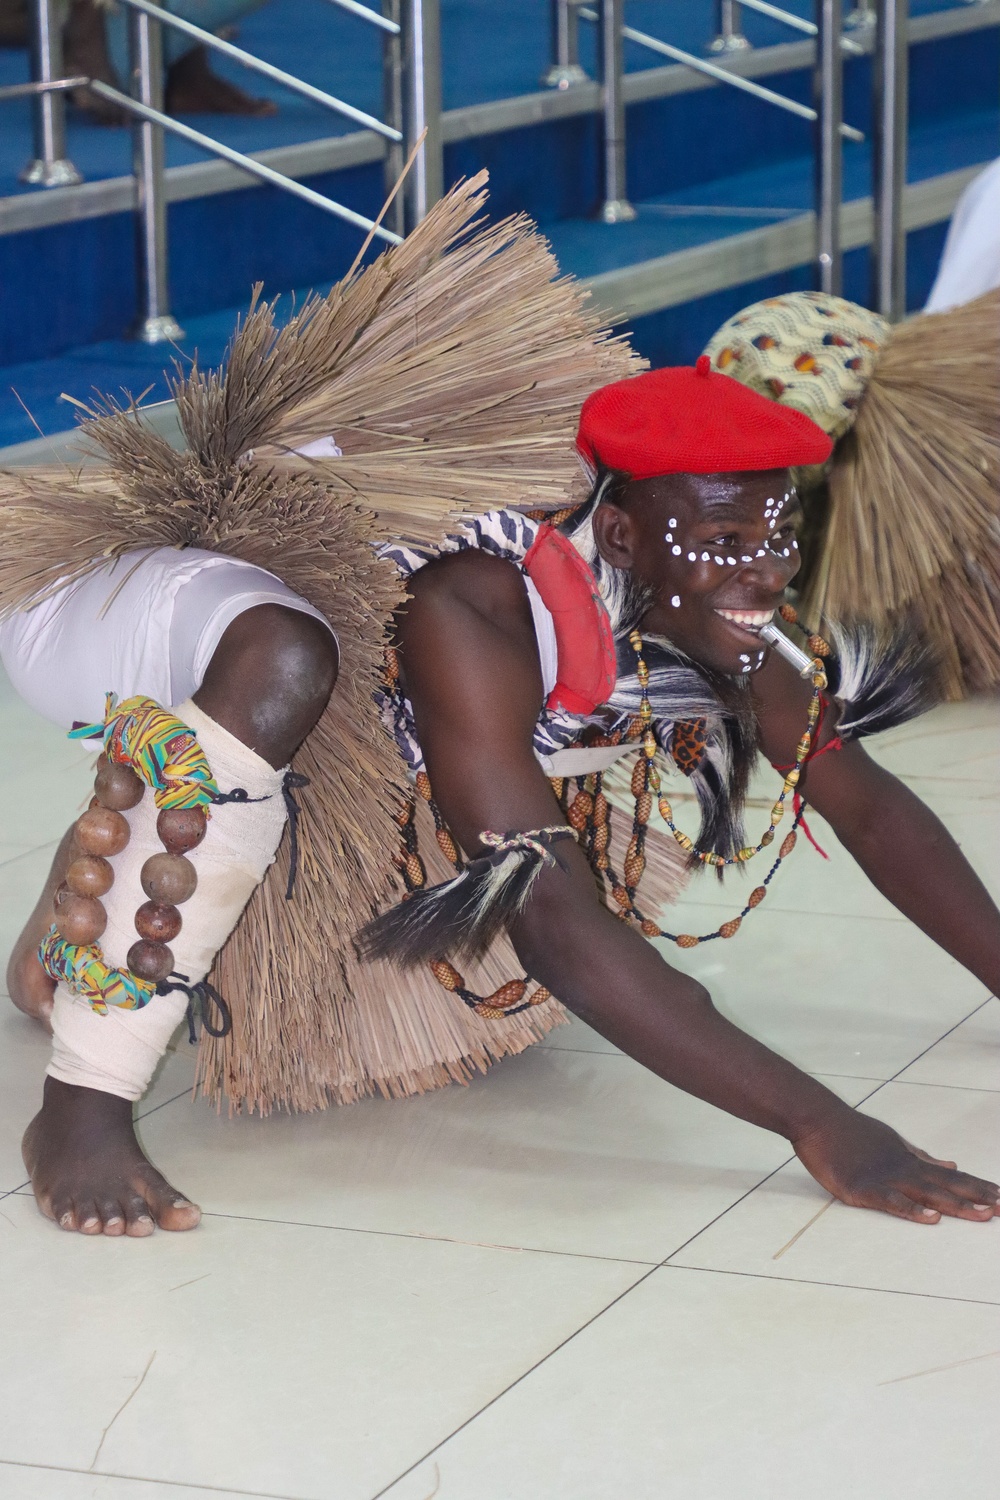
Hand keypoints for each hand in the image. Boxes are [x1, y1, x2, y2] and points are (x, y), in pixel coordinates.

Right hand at [793, 1108, 999, 1222]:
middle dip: (979, 1198)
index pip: (953, 1178)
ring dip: (958, 1205)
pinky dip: (913, 1211)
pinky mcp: (865, 1188)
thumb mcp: (892, 1141)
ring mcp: (886, 1178)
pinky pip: (893, 1202)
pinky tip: (932, 1219)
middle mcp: (905, 1169)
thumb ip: (921, 1156)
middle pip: (949, 1187)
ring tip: (984, 1214)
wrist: (818, 1120)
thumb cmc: (851, 1132)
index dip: (978, 1188)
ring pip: (928, 1194)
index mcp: (911, 1161)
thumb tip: (951, 1164)